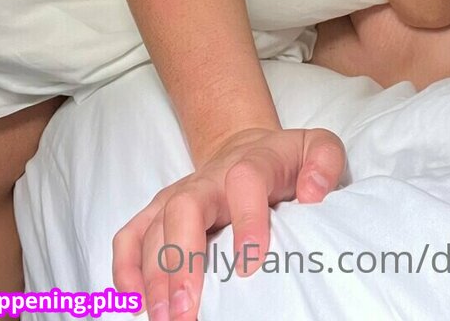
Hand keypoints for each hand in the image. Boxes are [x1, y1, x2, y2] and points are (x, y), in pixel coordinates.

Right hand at [112, 125, 345, 319]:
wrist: (245, 146)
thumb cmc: (284, 160)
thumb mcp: (318, 148)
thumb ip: (324, 162)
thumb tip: (313, 193)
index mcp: (252, 163)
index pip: (245, 181)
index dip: (247, 220)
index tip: (250, 265)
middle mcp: (208, 179)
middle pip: (185, 207)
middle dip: (181, 259)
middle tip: (187, 310)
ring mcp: (179, 194)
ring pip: (154, 227)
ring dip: (152, 276)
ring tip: (164, 320)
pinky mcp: (159, 212)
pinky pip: (130, 235)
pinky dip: (124, 268)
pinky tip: (133, 303)